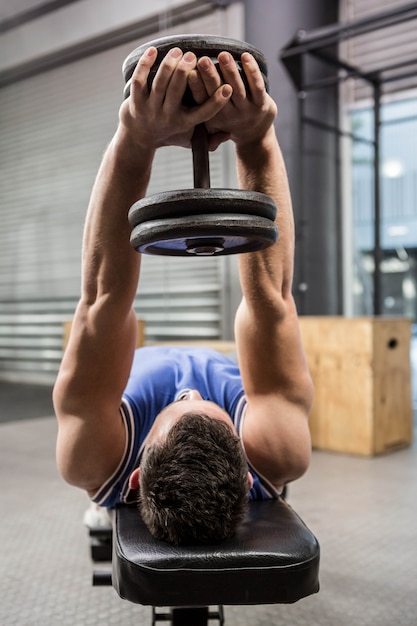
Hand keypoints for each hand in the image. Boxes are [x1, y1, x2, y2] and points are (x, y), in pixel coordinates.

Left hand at [118, 46, 232, 153]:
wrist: (139, 139)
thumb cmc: (170, 133)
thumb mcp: (190, 138)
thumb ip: (208, 137)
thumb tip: (228, 135)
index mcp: (184, 123)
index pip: (203, 113)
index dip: (216, 102)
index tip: (227, 87)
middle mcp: (168, 118)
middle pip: (177, 91)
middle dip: (185, 70)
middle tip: (192, 56)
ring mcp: (150, 110)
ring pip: (159, 84)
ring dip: (168, 65)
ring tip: (177, 52)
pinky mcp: (135, 103)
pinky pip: (139, 81)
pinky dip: (145, 65)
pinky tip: (153, 51)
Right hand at [188, 51, 276, 150]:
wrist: (255, 136)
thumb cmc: (227, 121)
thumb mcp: (210, 121)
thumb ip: (197, 106)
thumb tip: (176, 86)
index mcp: (212, 116)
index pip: (201, 101)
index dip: (195, 87)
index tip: (189, 73)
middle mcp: (228, 115)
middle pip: (216, 93)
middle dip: (209, 76)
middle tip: (202, 60)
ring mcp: (246, 110)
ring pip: (236, 88)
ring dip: (229, 71)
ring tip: (223, 55)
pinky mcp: (262, 105)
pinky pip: (257, 86)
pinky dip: (251, 70)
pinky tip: (245, 56)